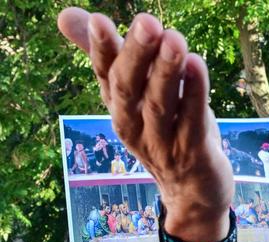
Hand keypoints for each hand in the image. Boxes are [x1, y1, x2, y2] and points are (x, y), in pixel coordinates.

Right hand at [57, 8, 232, 241]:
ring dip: (166, 72)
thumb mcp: (138, 97)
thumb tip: (66, 15)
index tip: (98, 21)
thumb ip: (111, 56)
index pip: (106, 76)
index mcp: (120, 109)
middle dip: (136, 55)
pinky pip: (193, 121)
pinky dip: (195, 94)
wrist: (192, 193)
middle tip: (147, 22)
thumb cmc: (166, 134)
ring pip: (160, 105)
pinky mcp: (194, 154)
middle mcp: (135, 126)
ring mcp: (164, 143)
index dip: (102, 50)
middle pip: (130, 89)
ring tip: (174, 39)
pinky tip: (197, 66)